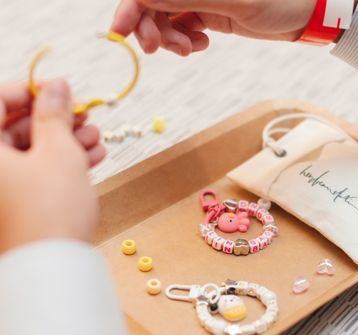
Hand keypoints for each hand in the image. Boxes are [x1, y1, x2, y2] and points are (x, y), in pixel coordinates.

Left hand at [0, 80, 105, 252]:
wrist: (51, 269)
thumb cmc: (49, 210)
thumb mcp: (58, 152)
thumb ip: (55, 114)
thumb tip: (56, 86)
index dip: (29, 90)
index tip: (59, 90)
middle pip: (12, 128)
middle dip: (53, 120)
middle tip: (84, 117)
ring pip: (26, 152)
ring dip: (63, 141)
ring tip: (95, 140)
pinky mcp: (11, 206)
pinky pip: (31, 174)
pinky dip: (59, 164)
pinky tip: (90, 159)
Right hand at [110, 0, 317, 55]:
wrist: (306, 15)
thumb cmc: (279, 0)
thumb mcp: (233, 2)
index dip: (130, 7)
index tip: (120, 32)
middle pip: (150, 3)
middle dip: (148, 27)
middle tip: (158, 50)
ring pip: (164, 18)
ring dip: (168, 38)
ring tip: (189, 49)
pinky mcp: (208, 11)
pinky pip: (181, 27)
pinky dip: (183, 41)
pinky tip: (200, 45)